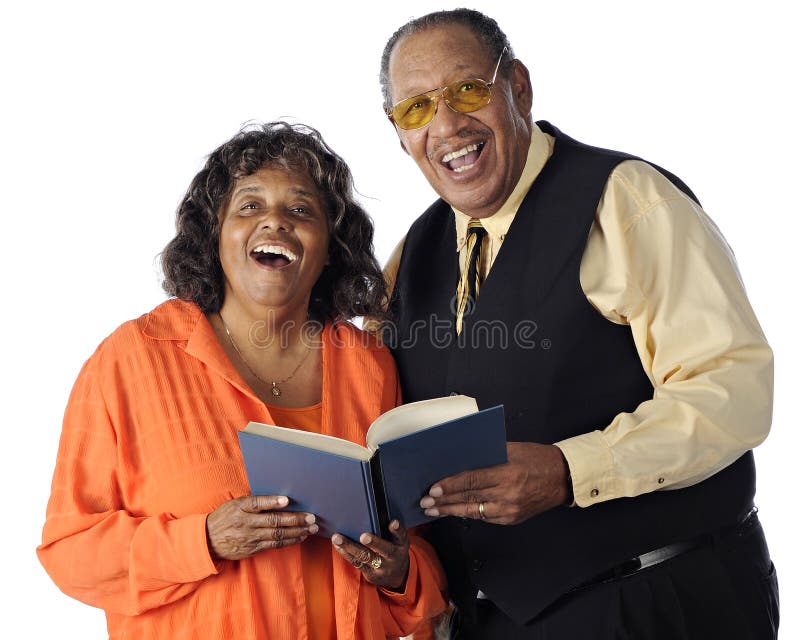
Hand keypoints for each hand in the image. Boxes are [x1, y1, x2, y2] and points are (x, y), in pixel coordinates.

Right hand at [206, 495, 317, 560]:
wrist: (207, 540)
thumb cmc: (225, 517)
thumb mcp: (234, 504)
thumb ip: (253, 502)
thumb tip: (278, 498)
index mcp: (240, 507)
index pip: (258, 503)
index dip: (273, 502)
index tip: (287, 500)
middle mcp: (245, 523)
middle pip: (273, 521)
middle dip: (295, 520)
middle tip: (311, 517)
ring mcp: (250, 537)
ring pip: (277, 535)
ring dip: (296, 532)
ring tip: (311, 528)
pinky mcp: (253, 548)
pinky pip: (274, 545)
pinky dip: (289, 541)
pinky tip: (300, 537)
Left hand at [331, 520, 409, 590]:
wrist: (397, 575)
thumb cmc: (394, 549)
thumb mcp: (398, 540)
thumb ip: (391, 530)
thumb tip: (375, 513)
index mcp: (401, 544)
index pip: (401, 535)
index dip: (397, 529)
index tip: (392, 523)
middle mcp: (393, 557)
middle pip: (384, 550)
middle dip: (373, 543)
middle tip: (363, 536)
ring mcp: (382, 567)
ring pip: (365, 557)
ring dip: (350, 547)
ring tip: (338, 538)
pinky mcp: (371, 574)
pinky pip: (357, 563)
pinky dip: (346, 553)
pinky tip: (338, 546)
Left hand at [419, 442, 570, 524]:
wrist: (563, 478)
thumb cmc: (537, 458)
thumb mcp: (511, 449)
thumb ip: (486, 454)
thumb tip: (459, 458)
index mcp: (507, 474)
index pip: (471, 480)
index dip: (450, 486)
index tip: (433, 489)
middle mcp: (508, 495)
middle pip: (469, 498)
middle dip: (444, 501)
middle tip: (425, 502)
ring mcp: (510, 510)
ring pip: (474, 511)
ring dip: (451, 511)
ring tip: (433, 510)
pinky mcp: (512, 519)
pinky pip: (485, 517)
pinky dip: (469, 512)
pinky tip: (455, 510)